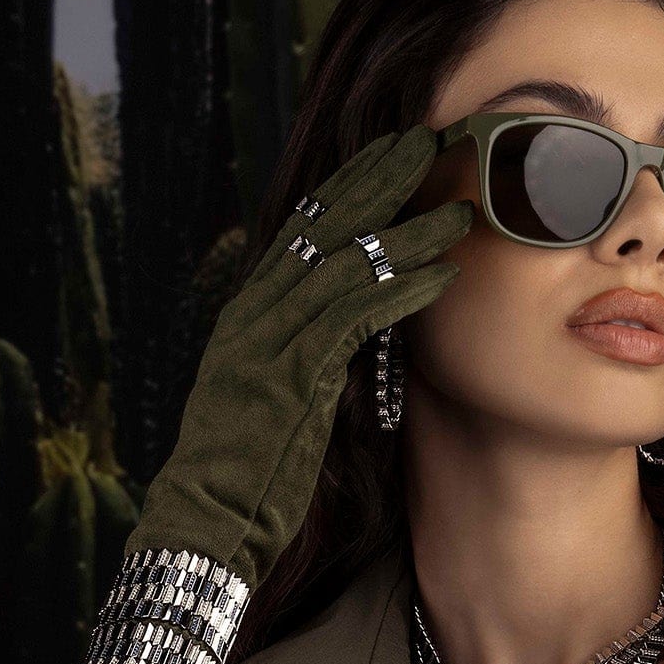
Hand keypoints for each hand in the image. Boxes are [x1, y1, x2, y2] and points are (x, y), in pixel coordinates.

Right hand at [124, 123, 473, 595]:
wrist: (204, 522)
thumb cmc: (242, 478)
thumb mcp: (271, 405)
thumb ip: (301, 363)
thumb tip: (343, 346)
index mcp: (246, 315)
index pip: (300, 230)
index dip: (347, 187)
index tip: (388, 156)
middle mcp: (253, 314)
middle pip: (321, 225)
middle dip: (377, 179)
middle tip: (426, 141)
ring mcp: (269, 339)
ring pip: (347, 261)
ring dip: (408, 232)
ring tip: (458, 210)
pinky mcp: (293, 373)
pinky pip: (356, 314)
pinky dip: (402, 289)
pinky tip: (441, 274)